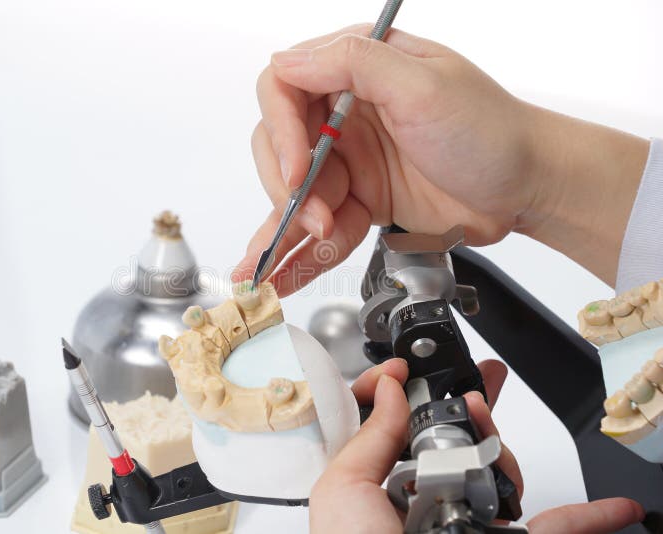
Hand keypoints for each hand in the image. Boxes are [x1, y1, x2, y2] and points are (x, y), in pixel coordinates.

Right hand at [235, 26, 647, 292]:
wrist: (528, 189)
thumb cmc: (492, 132)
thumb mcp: (424, 85)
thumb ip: (353, 63)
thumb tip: (288, 60)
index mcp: (358, 70)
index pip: (284, 89)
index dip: (281, 131)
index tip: (299, 169)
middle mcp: (346, 112)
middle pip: (280, 147)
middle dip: (288, 187)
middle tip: (313, 216)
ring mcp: (352, 159)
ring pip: (295, 192)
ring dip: (289, 227)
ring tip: (286, 259)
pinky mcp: (361, 199)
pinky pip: (319, 225)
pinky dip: (300, 252)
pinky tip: (283, 273)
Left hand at [309, 359, 644, 533]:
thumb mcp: (344, 490)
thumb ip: (369, 436)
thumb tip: (387, 388)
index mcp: (381, 492)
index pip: (397, 432)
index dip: (403, 396)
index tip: (406, 369)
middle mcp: (427, 506)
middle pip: (455, 444)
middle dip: (470, 407)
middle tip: (482, 377)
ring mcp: (470, 527)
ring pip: (498, 473)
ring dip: (500, 446)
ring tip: (489, 433)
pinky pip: (555, 529)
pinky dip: (587, 518)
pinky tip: (610, 507)